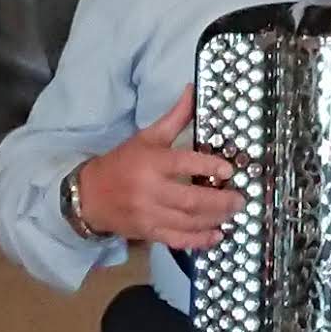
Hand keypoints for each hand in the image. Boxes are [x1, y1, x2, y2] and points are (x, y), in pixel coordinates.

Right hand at [73, 94, 247, 254]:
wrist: (90, 195)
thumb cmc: (123, 162)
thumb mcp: (147, 137)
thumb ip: (175, 117)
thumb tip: (193, 90)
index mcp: (151, 162)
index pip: (184, 163)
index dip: (209, 165)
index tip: (229, 169)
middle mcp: (150, 190)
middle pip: (190, 199)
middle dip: (220, 201)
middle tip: (241, 199)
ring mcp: (149, 214)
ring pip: (187, 221)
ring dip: (214, 219)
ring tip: (233, 214)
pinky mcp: (148, 233)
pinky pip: (177, 240)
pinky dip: (198, 241)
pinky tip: (216, 236)